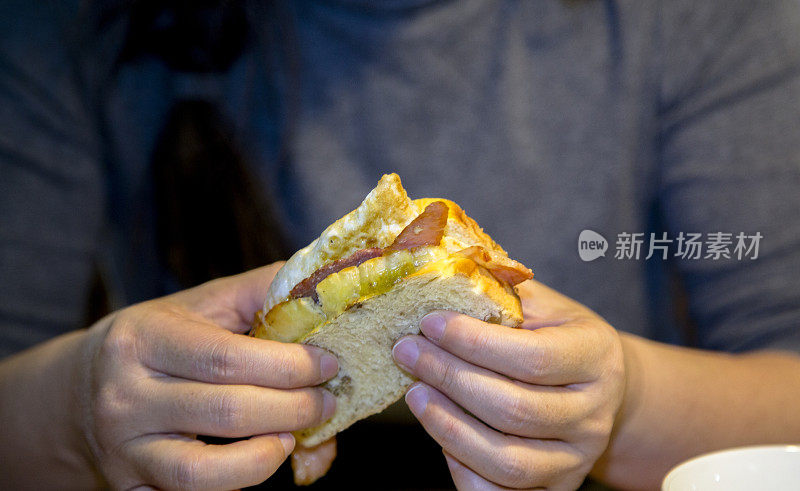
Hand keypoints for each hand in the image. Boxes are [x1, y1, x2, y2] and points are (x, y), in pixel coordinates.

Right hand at [75, 265, 338, 489]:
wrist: (81, 388)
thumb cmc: (159, 339)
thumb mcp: (199, 304)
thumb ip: (259, 292)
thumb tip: (320, 294)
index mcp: (144, 339)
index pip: (227, 358)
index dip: (288, 366)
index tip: (327, 365)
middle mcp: (126, 396)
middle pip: (227, 413)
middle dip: (294, 409)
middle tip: (326, 402)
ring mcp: (124, 449)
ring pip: (204, 470)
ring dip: (266, 457)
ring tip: (295, 436)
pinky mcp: (128, 488)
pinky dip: (235, 483)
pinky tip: (261, 459)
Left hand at [392, 280, 624, 489]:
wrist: (600, 387)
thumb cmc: (559, 337)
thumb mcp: (543, 304)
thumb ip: (500, 291)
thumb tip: (438, 276)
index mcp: (595, 357)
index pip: (532, 358)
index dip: (474, 342)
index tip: (429, 323)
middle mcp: (593, 414)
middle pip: (514, 410)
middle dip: (450, 378)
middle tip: (407, 352)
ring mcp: (576, 459)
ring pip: (506, 461)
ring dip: (448, 427)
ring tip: (415, 393)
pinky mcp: (554, 489)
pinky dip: (462, 470)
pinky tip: (441, 434)